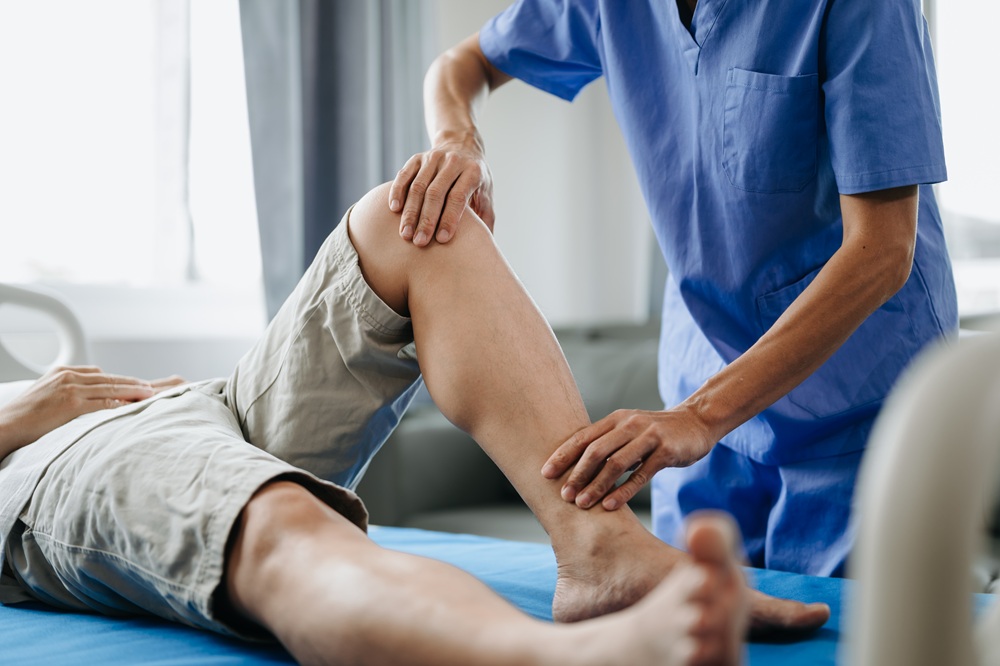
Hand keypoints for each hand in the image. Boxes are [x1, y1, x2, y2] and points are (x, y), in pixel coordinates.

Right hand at [0, 366, 185, 458]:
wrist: (6, 425)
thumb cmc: (24, 416)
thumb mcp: (45, 393)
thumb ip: (65, 391)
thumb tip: (85, 397)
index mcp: (63, 372)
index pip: (99, 373)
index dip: (119, 380)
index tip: (135, 384)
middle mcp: (69, 377)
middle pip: (109, 378)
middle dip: (132, 383)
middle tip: (151, 387)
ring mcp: (71, 389)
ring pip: (111, 388)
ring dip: (133, 391)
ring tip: (150, 395)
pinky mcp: (72, 404)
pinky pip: (104, 403)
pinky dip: (120, 405)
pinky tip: (133, 407)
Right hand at [388, 138, 494, 245]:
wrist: (462, 145)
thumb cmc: (475, 178)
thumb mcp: (486, 194)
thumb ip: (486, 218)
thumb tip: (484, 248)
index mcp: (473, 172)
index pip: (457, 197)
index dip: (449, 218)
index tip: (442, 240)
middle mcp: (453, 162)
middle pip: (435, 193)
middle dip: (426, 220)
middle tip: (419, 242)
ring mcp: (433, 158)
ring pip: (418, 186)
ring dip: (410, 212)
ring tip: (405, 234)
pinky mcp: (417, 157)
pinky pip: (404, 175)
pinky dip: (397, 192)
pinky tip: (394, 209)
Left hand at [541, 408, 715, 510]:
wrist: (696, 422)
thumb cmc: (657, 432)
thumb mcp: (629, 431)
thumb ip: (608, 444)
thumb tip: (577, 467)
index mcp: (615, 420)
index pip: (582, 437)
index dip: (562, 455)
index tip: (545, 474)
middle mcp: (629, 425)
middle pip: (596, 451)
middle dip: (576, 474)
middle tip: (563, 495)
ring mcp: (649, 437)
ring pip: (616, 463)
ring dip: (596, 485)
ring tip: (581, 504)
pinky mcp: (666, 451)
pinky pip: (641, 474)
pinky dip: (623, 491)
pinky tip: (610, 506)